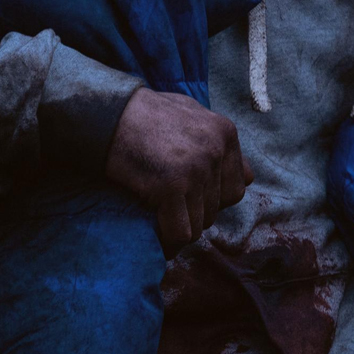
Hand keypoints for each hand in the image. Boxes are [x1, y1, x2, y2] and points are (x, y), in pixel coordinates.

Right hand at [103, 87, 251, 250]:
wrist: (107, 113)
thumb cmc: (143, 113)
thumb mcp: (190, 112)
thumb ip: (216, 140)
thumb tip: (246, 175)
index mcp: (225, 133)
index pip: (238, 186)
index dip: (213, 197)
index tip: (191, 197)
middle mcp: (216, 150)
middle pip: (218, 208)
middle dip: (194, 213)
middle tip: (170, 209)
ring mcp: (196, 169)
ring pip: (199, 224)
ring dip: (180, 227)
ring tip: (161, 220)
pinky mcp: (171, 186)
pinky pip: (180, 232)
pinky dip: (169, 241)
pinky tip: (158, 237)